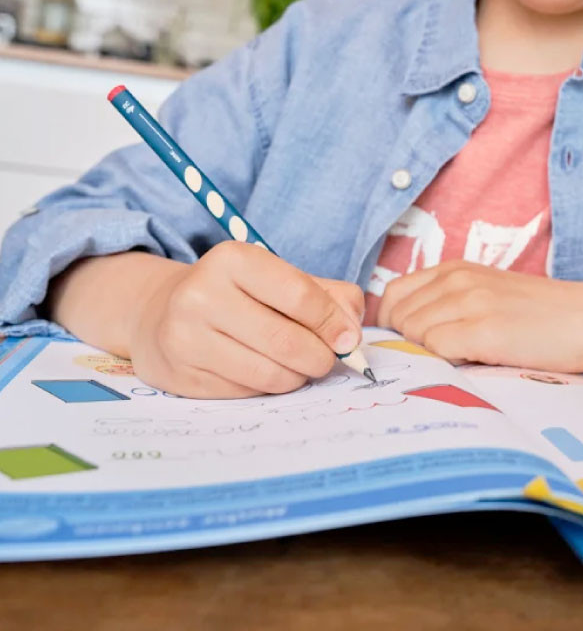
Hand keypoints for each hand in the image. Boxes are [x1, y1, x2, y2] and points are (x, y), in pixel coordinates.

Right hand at [127, 241, 363, 397]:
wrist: (162, 312)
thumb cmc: (238, 294)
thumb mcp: (280, 278)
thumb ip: (328, 297)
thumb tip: (351, 335)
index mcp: (233, 260)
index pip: (299, 295)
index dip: (332, 322)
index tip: (349, 339)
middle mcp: (202, 295)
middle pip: (286, 340)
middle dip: (320, 357)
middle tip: (328, 360)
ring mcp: (186, 337)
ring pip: (268, 373)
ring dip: (298, 376)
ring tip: (300, 366)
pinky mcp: (181, 375)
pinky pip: (246, 392)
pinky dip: (269, 387)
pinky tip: (265, 371)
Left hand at [376, 260, 582, 372]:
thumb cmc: (541, 315)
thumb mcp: (488, 293)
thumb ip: (449, 303)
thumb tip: (406, 337)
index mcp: (455, 269)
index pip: (391, 295)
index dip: (393, 325)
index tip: (411, 346)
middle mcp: (457, 279)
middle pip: (398, 318)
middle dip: (408, 344)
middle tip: (437, 361)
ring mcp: (471, 303)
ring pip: (414, 335)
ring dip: (429, 355)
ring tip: (459, 363)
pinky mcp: (485, 331)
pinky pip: (437, 351)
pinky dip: (444, 365)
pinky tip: (471, 367)